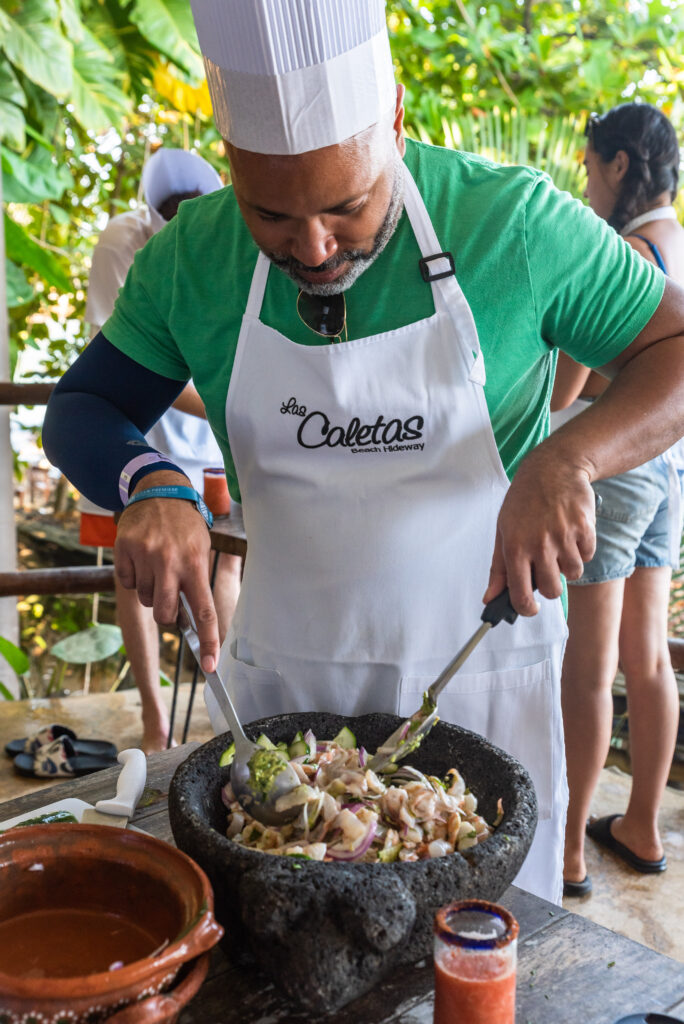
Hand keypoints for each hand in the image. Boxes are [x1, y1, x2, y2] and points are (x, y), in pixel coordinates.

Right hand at [114, 470, 219, 671]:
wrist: (159, 491)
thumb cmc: (185, 526)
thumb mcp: (202, 549)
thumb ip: (197, 582)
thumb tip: (194, 622)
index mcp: (195, 563)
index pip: (204, 611)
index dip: (209, 642)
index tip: (210, 667)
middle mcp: (170, 561)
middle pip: (165, 614)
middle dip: (166, 615)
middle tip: (168, 599)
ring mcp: (145, 555)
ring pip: (145, 599)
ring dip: (150, 591)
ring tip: (157, 566)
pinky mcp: (124, 550)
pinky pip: (127, 582)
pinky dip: (134, 577)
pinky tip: (142, 558)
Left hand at [483, 449, 596, 615]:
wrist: (553, 468)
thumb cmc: (524, 500)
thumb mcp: (503, 530)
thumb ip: (498, 568)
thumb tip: (490, 598)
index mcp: (515, 547)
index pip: (520, 595)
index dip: (526, 608)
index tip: (530, 608)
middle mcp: (539, 544)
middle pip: (552, 590)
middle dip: (550, 584)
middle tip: (546, 566)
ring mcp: (564, 537)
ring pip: (573, 574)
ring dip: (567, 565)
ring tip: (559, 544)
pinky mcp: (585, 528)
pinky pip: (587, 556)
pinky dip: (581, 550)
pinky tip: (571, 532)